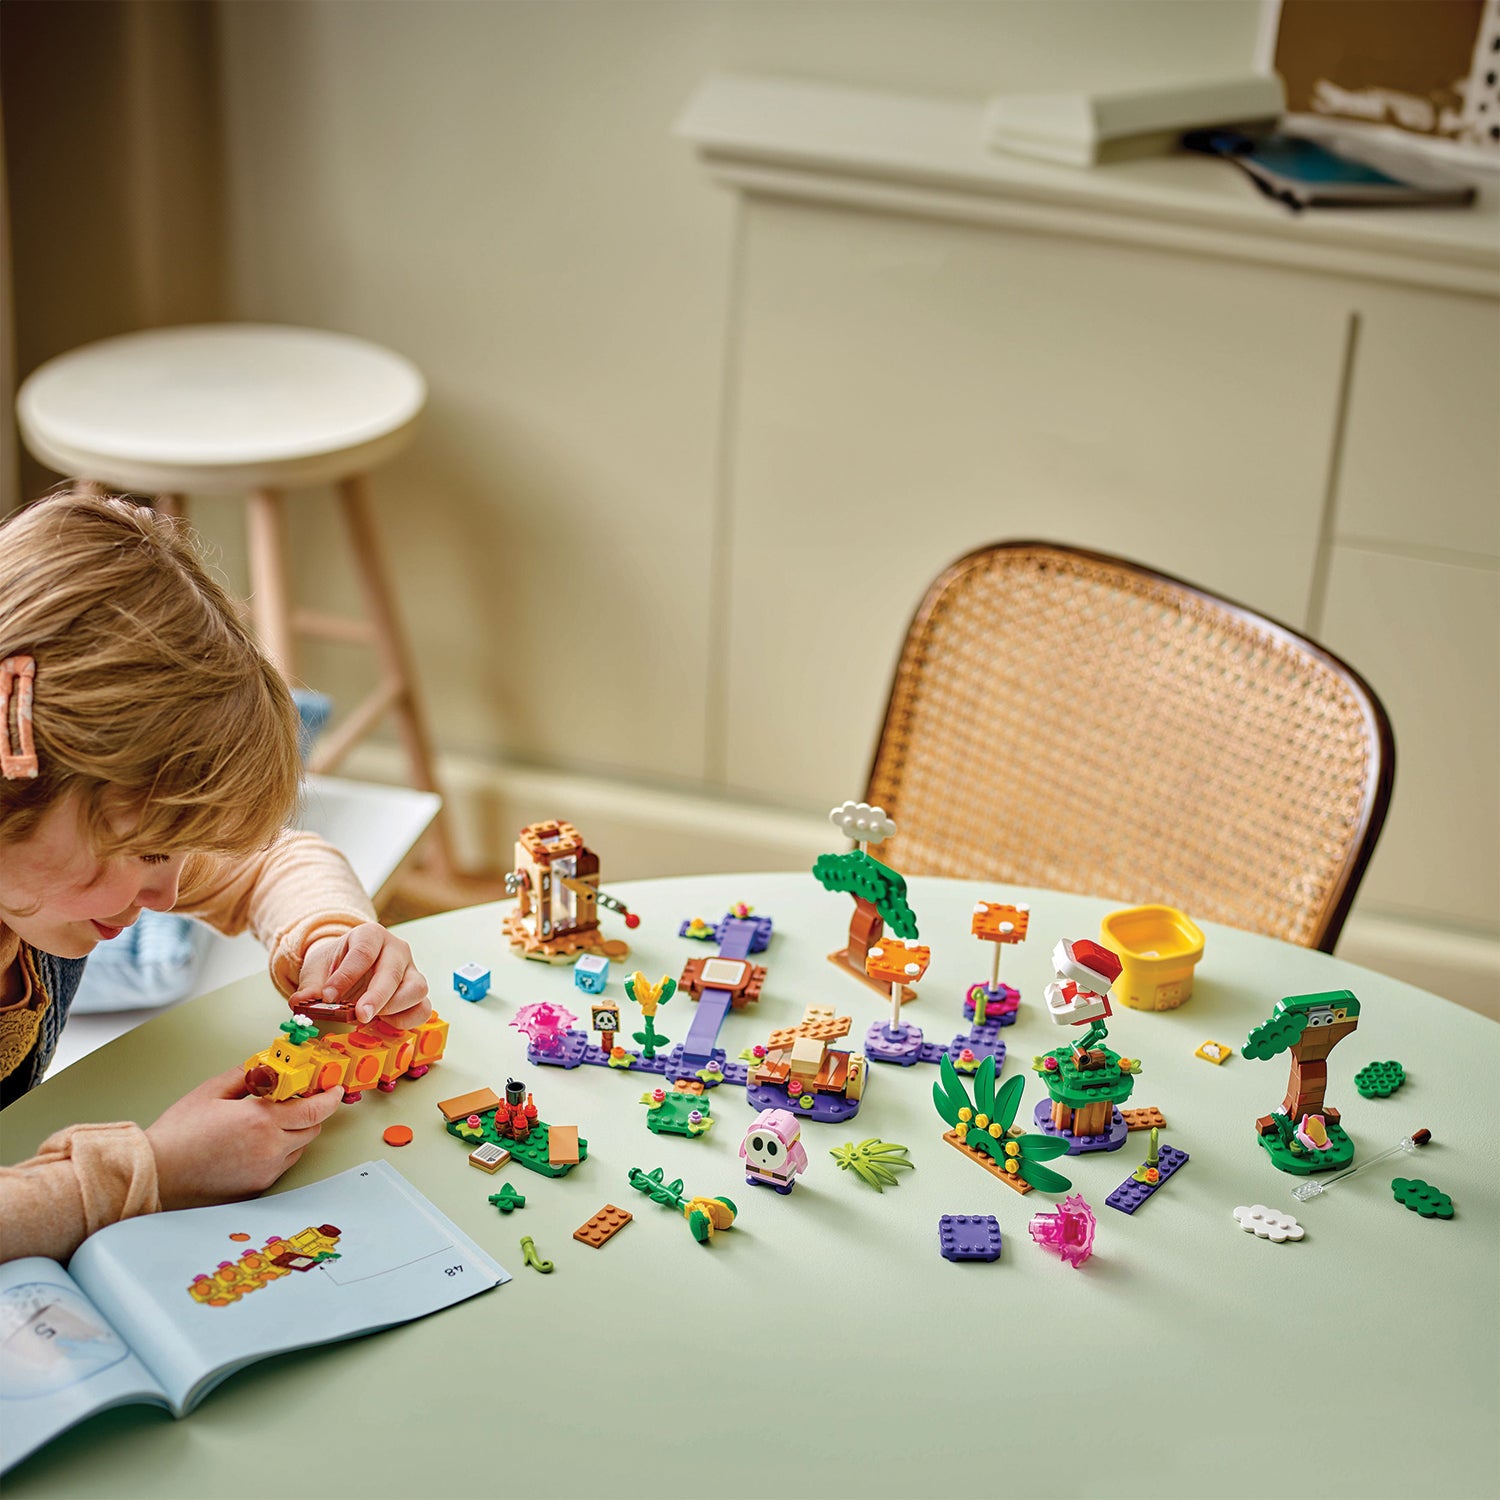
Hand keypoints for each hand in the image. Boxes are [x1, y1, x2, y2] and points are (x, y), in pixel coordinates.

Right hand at [147, 1067, 344, 1210]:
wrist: (155, 1172)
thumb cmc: (178, 1132)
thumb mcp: (212, 1090)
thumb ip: (247, 1074)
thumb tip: (268, 1064)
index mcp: (261, 1121)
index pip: (314, 1109)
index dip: (330, 1097)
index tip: (334, 1088)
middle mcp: (270, 1149)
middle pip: (313, 1127)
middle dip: (311, 1111)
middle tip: (297, 1098)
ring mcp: (265, 1171)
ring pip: (299, 1147)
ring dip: (296, 1131)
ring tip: (269, 1120)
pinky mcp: (257, 1186)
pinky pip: (283, 1163)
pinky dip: (280, 1149)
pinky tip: (256, 1141)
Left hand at [290, 922, 430, 1027]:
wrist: (350, 966)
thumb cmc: (337, 965)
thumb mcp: (318, 969)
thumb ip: (309, 986)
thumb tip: (300, 1002)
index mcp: (370, 936)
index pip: (363, 953)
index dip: (346, 976)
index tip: (328, 996)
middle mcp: (396, 950)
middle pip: (393, 971)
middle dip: (376, 996)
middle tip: (359, 1015)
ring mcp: (411, 971)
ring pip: (417, 988)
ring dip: (394, 1008)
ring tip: (371, 1018)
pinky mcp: (417, 993)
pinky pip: (423, 1008)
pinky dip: (406, 1020)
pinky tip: (384, 1023)